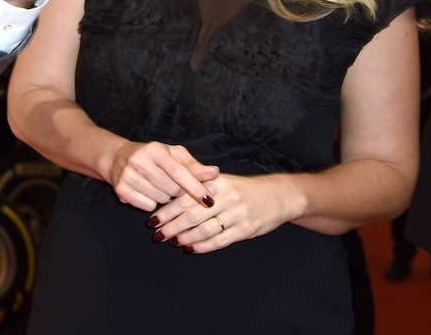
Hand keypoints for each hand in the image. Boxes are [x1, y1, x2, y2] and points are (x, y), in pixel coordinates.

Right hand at [105, 140, 219, 211]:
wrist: (117, 158)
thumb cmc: (153, 156)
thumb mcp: (173, 155)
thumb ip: (194, 165)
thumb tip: (215, 173)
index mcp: (155, 150)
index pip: (179, 172)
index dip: (196, 187)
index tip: (210, 200)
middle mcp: (139, 161)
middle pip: (172, 189)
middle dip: (178, 191)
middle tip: (172, 183)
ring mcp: (128, 176)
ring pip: (161, 200)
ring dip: (165, 197)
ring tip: (157, 185)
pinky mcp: (121, 190)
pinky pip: (148, 207)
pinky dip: (151, 203)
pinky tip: (146, 191)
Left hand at [148, 173, 302, 253]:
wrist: (278, 196)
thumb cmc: (243, 189)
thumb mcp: (222, 181)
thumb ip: (199, 186)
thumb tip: (169, 195)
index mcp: (216, 183)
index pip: (185, 197)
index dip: (167, 210)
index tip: (152, 219)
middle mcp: (226, 198)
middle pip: (192, 215)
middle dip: (171, 227)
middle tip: (157, 234)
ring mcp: (237, 215)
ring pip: (204, 230)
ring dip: (185, 238)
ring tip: (172, 242)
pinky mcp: (245, 230)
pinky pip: (220, 241)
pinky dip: (203, 246)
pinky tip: (191, 249)